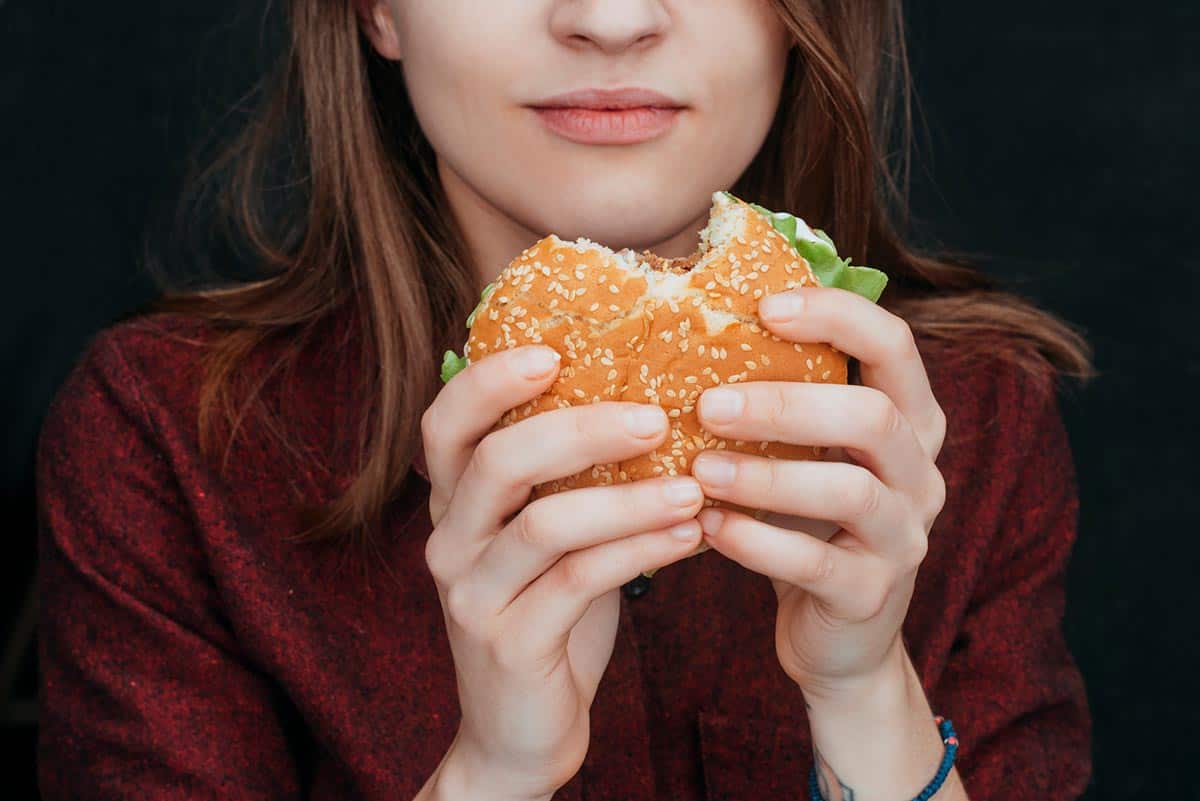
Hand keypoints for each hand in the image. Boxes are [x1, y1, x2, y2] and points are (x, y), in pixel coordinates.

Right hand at [421, 345, 705, 799]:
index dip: (488, 381)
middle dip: (580, 429)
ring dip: (628, 497)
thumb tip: (651, 395)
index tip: (552, 349)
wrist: (520, 730)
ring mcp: (472, 595)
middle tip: (655, 416)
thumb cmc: (547, 611)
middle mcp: (448, 541)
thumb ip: (568, 479)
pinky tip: (690, 537)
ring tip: (693, 486)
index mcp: (453, 503)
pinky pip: (580, 582)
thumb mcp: (547, 536)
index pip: (444, 424)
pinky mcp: (510, 644)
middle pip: (497, 460)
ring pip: (546, 524)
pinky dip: (640, 551)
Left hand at [688, 285, 947, 698]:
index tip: (766, 307)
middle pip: (873, 417)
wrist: (835, 629)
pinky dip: (757, 543)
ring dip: (767, 477)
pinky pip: (817, 564)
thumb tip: (696, 324)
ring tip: (699, 470)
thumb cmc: (806, 521)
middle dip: (786, 404)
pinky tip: (709, 527)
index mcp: (908, 421)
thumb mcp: (806, 453)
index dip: (837, 316)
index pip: (894, 345)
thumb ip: (782, 398)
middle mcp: (919, 473)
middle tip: (708, 405)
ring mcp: (904, 537)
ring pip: (849, 492)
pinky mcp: (872, 594)